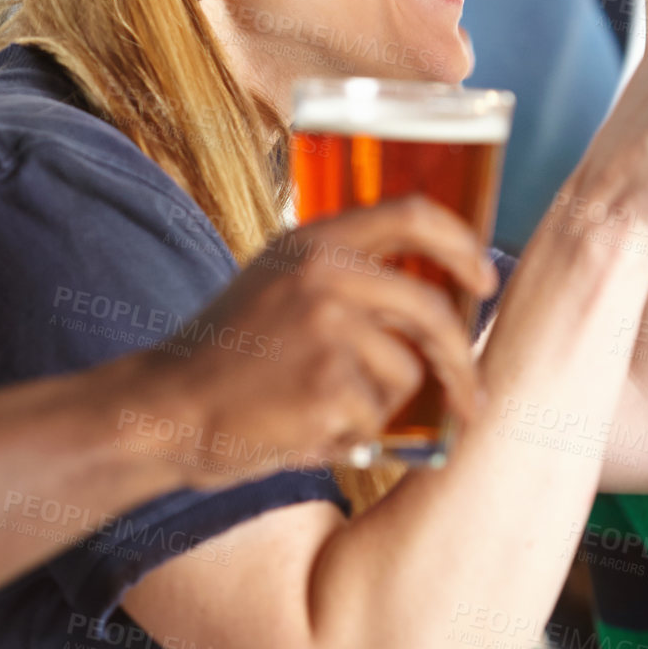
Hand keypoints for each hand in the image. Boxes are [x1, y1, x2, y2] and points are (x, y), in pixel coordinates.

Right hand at [142, 198, 497, 484]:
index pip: (413, 214)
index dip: (461, 245)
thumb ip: (344, 272)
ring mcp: (327, 328)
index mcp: (316, 241)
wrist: (164, 409)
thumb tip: (438, 293)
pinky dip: (355, 435)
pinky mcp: (328, 384)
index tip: (483, 278)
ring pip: (407, 372)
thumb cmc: (229, 355)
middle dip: (462, 362)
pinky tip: (307, 428)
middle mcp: (326, 274)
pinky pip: (378, 416)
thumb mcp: (279, 281)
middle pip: (432, 311)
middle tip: (472, 396)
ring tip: (324, 407)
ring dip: (382, 405)